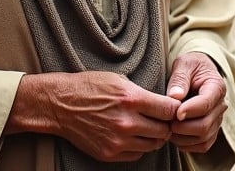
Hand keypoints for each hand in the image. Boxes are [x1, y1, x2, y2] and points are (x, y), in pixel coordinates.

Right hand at [9, 71, 179, 161]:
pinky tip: (132, 136)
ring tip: (148, 127)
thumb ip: (142, 93)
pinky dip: (138, 146)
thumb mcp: (118, 79)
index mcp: (131, 98)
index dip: (174, 109)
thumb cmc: (89, 87)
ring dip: (154, 137)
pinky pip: (136, 155)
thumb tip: (163, 104)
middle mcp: (127, 122)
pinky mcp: (109, 153)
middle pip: (163, 130)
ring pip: (152, 145)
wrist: (60, 105)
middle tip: (162, 120)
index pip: (169, 110)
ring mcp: (118, 140)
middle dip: (166, 125)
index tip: (173, 108)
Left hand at [165, 52, 227, 153]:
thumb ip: (179, 78)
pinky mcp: (211, 130)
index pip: (205, 104)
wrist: (198, 72)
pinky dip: (187, 145)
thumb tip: (175, 96)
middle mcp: (220, 106)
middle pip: (205, 125)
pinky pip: (202, 145)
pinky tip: (174, 136)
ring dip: (183, 138)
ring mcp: (217, 120)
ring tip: (167, 128)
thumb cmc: (190, 66)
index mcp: (216, 87)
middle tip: (166, 122)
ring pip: (203, 138)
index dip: (189, 110)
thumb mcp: (184, 64)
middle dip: (183, 127)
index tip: (175, 112)